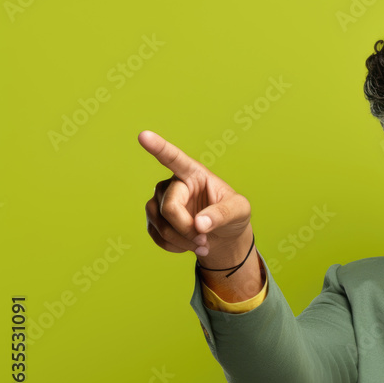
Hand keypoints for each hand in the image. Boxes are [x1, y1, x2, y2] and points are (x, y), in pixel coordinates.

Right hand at [140, 130, 251, 265]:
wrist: (224, 236)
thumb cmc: (233, 217)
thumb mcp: (240, 211)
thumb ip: (223, 214)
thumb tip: (199, 224)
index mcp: (194, 173)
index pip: (174, 158)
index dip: (159, 147)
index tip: (143, 135)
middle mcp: (173, 184)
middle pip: (169, 207)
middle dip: (187, 229)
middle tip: (205, 240)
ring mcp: (160, 201)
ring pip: (160, 223)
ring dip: (182, 240)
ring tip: (202, 244)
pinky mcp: (154, 219)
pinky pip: (156, 235)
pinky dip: (175, 246)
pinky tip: (189, 245)